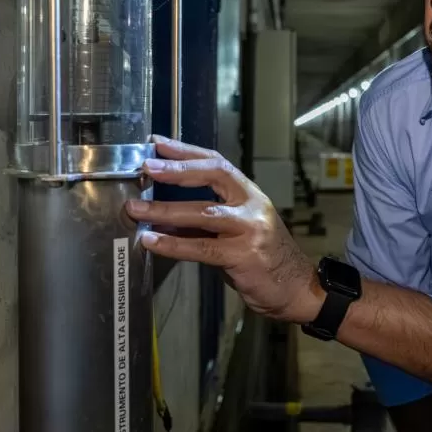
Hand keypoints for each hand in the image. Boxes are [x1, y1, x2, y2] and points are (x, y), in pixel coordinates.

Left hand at [125, 136, 322, 324]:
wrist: (295, 288)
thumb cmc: (263, 258)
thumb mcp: (236, 230)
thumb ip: (202, 221)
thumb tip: (159, 215)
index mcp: (249, 193)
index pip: (216, 162)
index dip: (186, 151)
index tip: (157, 144)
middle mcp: (252, 205)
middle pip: (214, 175)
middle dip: (177, 169)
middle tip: (146, 167)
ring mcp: (250, 229)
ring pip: (203, 212)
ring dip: (165, 209)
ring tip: (136, 209)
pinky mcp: (244, 255)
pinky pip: (201, 248)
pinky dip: (173, 244)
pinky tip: (152, 241)